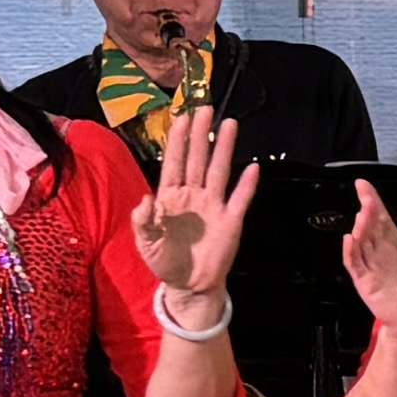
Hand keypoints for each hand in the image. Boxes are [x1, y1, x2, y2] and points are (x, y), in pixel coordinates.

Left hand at [140, 103, 254, 303]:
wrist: (189, 286)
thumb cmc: (165, 262)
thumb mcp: (145, 244)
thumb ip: (143, 222)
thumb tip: (145, 200)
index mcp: (170, 197)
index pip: (174, 162)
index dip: (177, 140)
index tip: (181, 118)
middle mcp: (193, 195)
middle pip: (198, 159)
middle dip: (200, 134)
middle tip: (204, 109)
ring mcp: (213, 206)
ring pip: (219, 170)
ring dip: (224, 148)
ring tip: (229, 124)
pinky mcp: (231, 220)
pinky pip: (240, 198)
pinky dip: (247, 184)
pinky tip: (253, 167)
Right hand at [340, 186, 396, 347]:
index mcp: (395, 245)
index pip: (381, 218)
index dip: (372, 201)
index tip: (363, 185)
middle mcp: (379, 252)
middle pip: (369, 226)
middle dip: (367, 210)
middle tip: (366, 198)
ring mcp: (370, 266)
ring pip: (361, 242)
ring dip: (360, 227)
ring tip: (363, 214)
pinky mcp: (364, 281)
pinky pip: (354, 263)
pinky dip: (350, 251)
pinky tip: (350, 239)